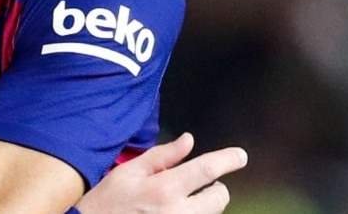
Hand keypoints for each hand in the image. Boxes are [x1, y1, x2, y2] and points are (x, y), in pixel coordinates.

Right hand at [76, 134, 247, 213]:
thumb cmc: (108, 201)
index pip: (207, 170)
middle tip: (193, 184)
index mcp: (164, 189)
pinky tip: (172, 211)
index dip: (227, 160)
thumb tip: (189, 141)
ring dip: (203, 204)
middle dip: (212, 187)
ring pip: (211, 213)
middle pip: (218, 197)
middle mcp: (178, 212)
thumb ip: (162, 156)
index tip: (240, 156)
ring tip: (176, 202)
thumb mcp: (129, 171)